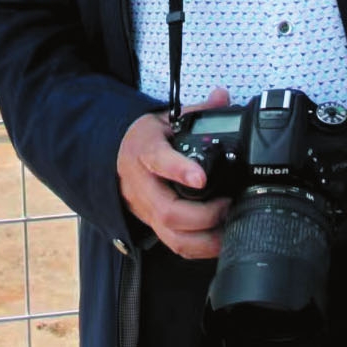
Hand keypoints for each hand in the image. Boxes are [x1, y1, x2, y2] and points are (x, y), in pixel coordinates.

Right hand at [117, 87, 231, 258]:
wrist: (115, 158)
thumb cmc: (145, 140)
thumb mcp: (166, 119)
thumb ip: (196, 111)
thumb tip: (222, 97)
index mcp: (144, 151)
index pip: (158, 160)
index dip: (180, 171)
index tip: (202, 178)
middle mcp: (142, 185)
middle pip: (168, 211)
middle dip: (204, 215)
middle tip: (229, 204)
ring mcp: (146, 210)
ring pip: (172, 237)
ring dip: (205, 238)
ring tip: (230, 225)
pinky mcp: (153, 226)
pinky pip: (175, 246)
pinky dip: (200, 249)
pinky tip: (221, 240)